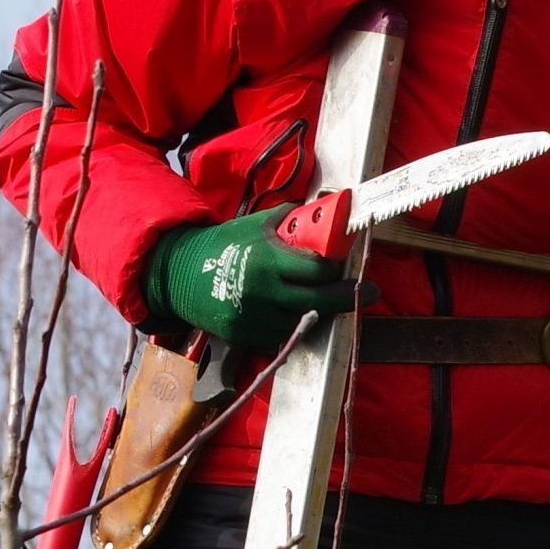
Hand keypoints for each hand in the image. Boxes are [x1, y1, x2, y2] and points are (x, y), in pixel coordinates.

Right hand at [142, 209, 354, 349]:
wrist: (180, 273)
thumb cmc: (225, 243)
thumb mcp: (256, 223)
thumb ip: (291, 220)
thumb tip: (327, 211)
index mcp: (267, 259)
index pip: (318, 270)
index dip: (337, 269)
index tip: (347, 266)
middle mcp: (263, 291)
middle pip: (320, 301)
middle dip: (348, 297)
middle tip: (369, 293)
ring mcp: (254, 318)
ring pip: (305, 322)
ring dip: (322, 313)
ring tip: (331, 302)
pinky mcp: (246, 337)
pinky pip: (283, 337)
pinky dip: (296, 327)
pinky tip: (301, 315)